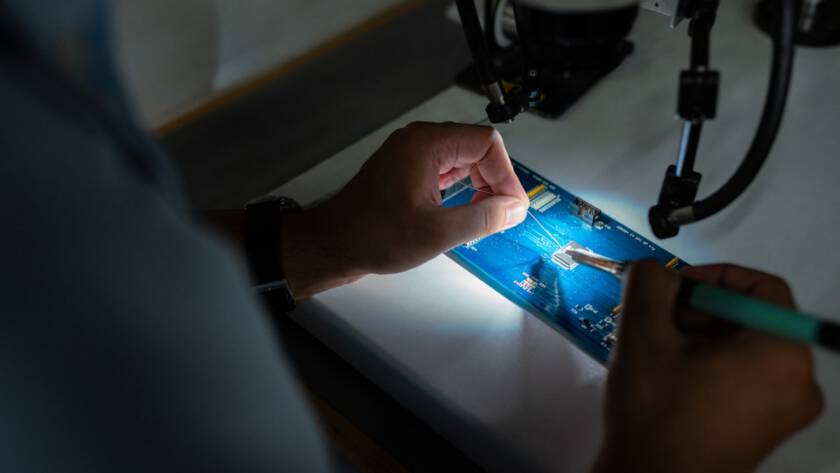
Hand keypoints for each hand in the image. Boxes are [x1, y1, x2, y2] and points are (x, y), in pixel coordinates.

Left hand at [282, 122, 528, 297]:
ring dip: (480, 186)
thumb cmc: (374, 235)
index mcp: (427, 144)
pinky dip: (462, 189)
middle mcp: (419, 141)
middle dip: (495, 180)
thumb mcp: (438, 232)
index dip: (505, 175)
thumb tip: (515, 208)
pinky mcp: (407, 170)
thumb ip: (483, 217)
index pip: (486, 143)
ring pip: (463, 160)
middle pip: (477, 148)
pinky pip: (446, 170)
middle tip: (501, 214)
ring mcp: (411, 154)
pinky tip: (465, 212)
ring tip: (484, 217)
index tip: (511, 207)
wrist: (333, 244)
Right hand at [592, 262, 823, 472]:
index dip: (710, 277)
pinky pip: (744, 376)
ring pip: (743, 347)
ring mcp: (785, 410)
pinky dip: (709, 363)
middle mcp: (799, 382)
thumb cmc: (656, 415)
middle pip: (750, 318)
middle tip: (655, 319)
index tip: (671, 287)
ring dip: (698, 336)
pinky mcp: (767, 428)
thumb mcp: (644, 335)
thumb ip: (649, 283)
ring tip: (655, 348)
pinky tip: (669, 372)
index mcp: (782, 354)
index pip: (759, 287)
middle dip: (697, 310)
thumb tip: (652, 269)